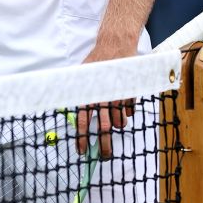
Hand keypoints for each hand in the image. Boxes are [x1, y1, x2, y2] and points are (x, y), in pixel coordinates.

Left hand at [76, 36, 137, 156]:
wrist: (115, 47)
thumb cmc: (97, 62)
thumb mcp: (82, 77)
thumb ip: (79, 95)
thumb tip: (72, 112)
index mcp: (88, 95)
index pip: (83, 121)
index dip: (81, 138)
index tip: (81, 151)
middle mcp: (103, 98)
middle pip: (103, 128)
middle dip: (104, 145)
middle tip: (104, 155)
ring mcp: (118, 97)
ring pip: (119, 122)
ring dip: (117, 124)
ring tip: (115, 119)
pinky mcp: (131, 95)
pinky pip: (129, 111)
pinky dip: (127, 112)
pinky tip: (124, 103)